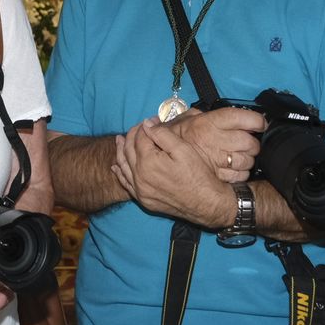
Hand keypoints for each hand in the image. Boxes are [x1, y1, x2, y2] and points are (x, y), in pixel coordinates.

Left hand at [112, 121, 235, 227]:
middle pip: (129, 150)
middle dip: (132, 135)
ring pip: (124, 166)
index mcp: (148, 162)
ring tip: (119, 140)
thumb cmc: (199, 175)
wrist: (207, 204)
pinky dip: (120, 173)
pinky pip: (126, 184)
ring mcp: (141, 191)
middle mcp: (140, 177)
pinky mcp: (144, 201)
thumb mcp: (182, 149)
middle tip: (139, 127)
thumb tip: (146, 123)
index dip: (146, 126)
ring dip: (121, 151)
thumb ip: (162, 134)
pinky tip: (117, 166)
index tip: (153, 120)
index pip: (140, 138)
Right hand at [163, 107, 265, 182]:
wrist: (160, 166)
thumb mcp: (183, 121)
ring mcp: (218, 160)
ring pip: (248, 160)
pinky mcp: (220, 177)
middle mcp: (215, 140)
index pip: (242, 117)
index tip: (260, 123)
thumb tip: (210, 112)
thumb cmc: (175, 141)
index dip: (257, 120)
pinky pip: (241, 175)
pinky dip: (241, 173)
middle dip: (253, 143)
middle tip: (248, 143)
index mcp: (208, 123)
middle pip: (250, 142)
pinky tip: (233, 169)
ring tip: (237, 156)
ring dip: (248, 159)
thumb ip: (197, 115)